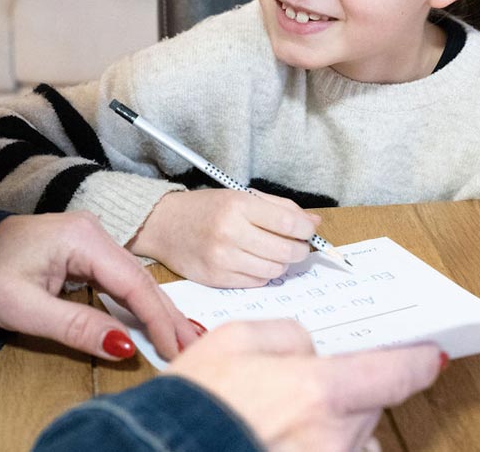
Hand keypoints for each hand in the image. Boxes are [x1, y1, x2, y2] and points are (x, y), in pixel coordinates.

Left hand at [0, 211, 199, 360]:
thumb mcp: (27, 309)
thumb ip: (78, 326)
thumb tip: (126, 346)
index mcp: (83, 237)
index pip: (132, 282)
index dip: (158, 318)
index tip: (180, 348)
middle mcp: (94, 230)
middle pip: (140, 277)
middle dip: (170, 314)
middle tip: (199, 346)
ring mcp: (91, 236)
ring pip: (133, 277)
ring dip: (158, 309)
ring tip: (188, 337)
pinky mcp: (85, 248)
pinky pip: (120, 277)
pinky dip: (139, 300)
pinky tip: (158, 317)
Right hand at [127, 188, 320, 285]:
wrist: (164, 225)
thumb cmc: (206, 208)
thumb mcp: (240, 196)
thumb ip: (279, 208)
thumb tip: (315, 222)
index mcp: (238, 206)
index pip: (288, 222)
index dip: (305, 229)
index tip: (308, 230)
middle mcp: (230, 232)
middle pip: (286, 251)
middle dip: (299, 249)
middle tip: (297, 244)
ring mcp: (223, 259)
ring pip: (275, 270)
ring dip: (282, 263)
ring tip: (274, 252)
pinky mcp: (216, 280)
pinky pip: (257, 283)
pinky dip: (264, 274)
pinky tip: (256, 262)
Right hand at [167, 320, 441, 451]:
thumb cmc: (195, 401)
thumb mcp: (235, 338)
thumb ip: (286, 332)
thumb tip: (308, 346)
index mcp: (320, 391)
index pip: (392, 373)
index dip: (418, 362)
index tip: (434, 356)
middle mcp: (334, 439)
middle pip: (370, 408)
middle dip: (351, 392)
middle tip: (310, 385)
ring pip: (354, 442)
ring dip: (337, 428)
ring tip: (289, 421)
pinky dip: (322, 448)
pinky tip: (284, 439)